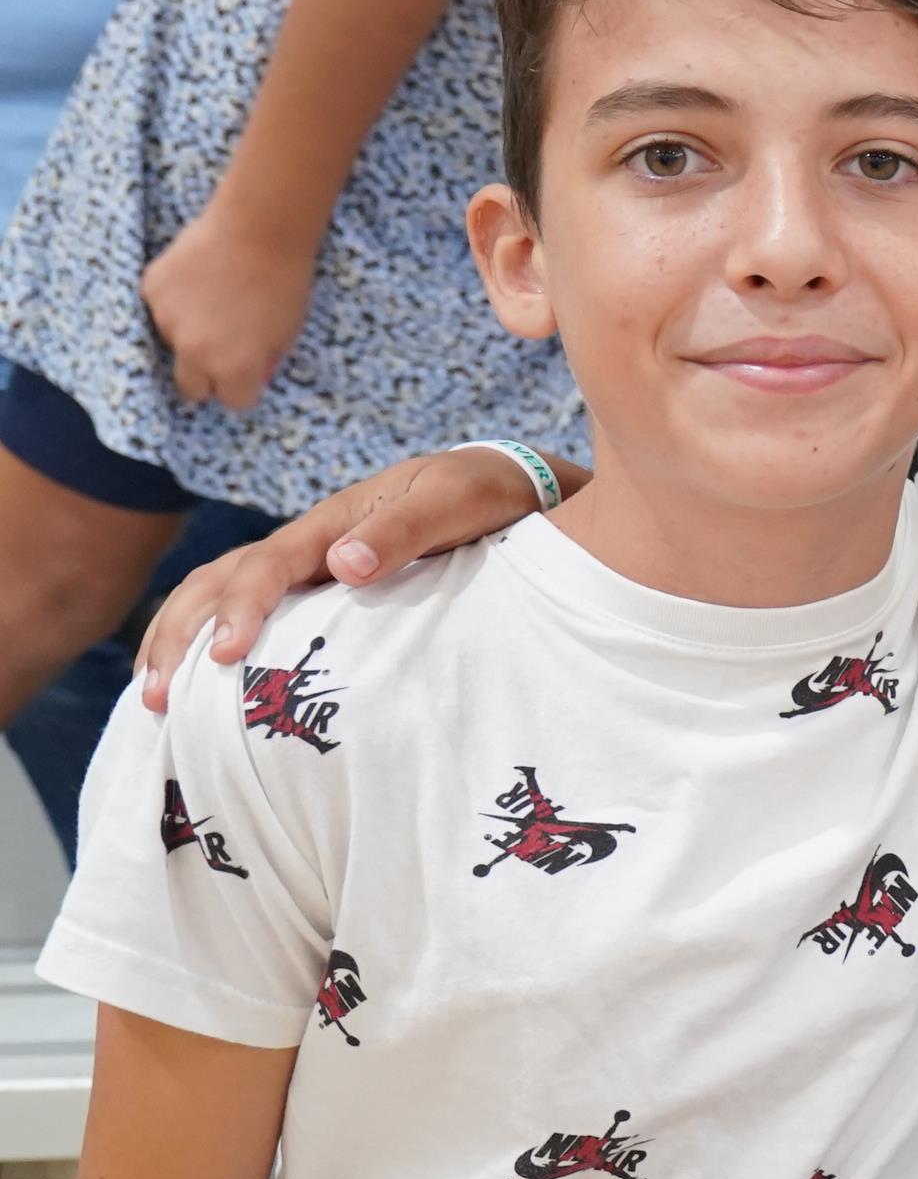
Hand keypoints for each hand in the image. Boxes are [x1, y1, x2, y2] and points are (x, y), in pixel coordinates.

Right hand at [133, 446, 563, 706]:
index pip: (266, 567)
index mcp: (331, 523)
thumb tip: (344, 565)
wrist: (502, 482)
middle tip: (156, 695)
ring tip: (154, 696)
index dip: (242, 610)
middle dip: (179, 634)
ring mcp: (309, 565)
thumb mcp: (452, 503)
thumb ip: (402, 532)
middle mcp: (308, 543)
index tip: (226, 656)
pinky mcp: (321, 587)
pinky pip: (255, 609)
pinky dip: (213, 638)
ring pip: (221, 593)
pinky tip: (200, 683)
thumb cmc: (479, 494)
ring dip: (181, 638)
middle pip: (219, 581)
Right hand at [139, 195, 322, 408]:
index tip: (247, 372)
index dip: (243, 386)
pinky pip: (160, 309)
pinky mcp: (151, 290)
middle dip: (206, 376)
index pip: (233, 402)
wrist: (259, 229)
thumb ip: (263, 361)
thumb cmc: (285, 282)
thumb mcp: (287, 334)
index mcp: (234, 369)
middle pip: (191, 388)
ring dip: (188, 331)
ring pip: (173, 343)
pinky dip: (174, 300)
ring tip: (214, 299)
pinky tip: (197, 278)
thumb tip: (249, 376)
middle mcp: (194, 352)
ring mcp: (167, 320)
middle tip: (221, 349)